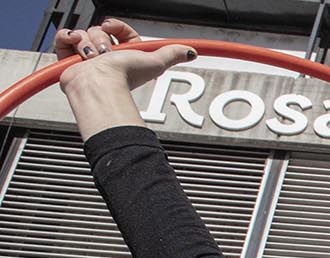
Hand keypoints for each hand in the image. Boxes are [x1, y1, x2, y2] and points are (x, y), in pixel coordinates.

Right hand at [56, 19, 195, 88]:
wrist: (98, 84)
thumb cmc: (123, 77)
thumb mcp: (154, 62)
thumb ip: (171, 54)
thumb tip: (190, 52)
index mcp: (123, 54)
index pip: (117, 30)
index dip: (116, 26)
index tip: (113, 28)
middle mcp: (105, 56)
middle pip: (99, 30)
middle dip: (102, 39)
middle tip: (106, 53)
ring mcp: (87, 57)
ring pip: (83, 33)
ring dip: (87, 42)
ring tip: (92, 56)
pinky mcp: (69, 59)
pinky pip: (63, 38)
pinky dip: (67, 38)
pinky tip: (75, 44)